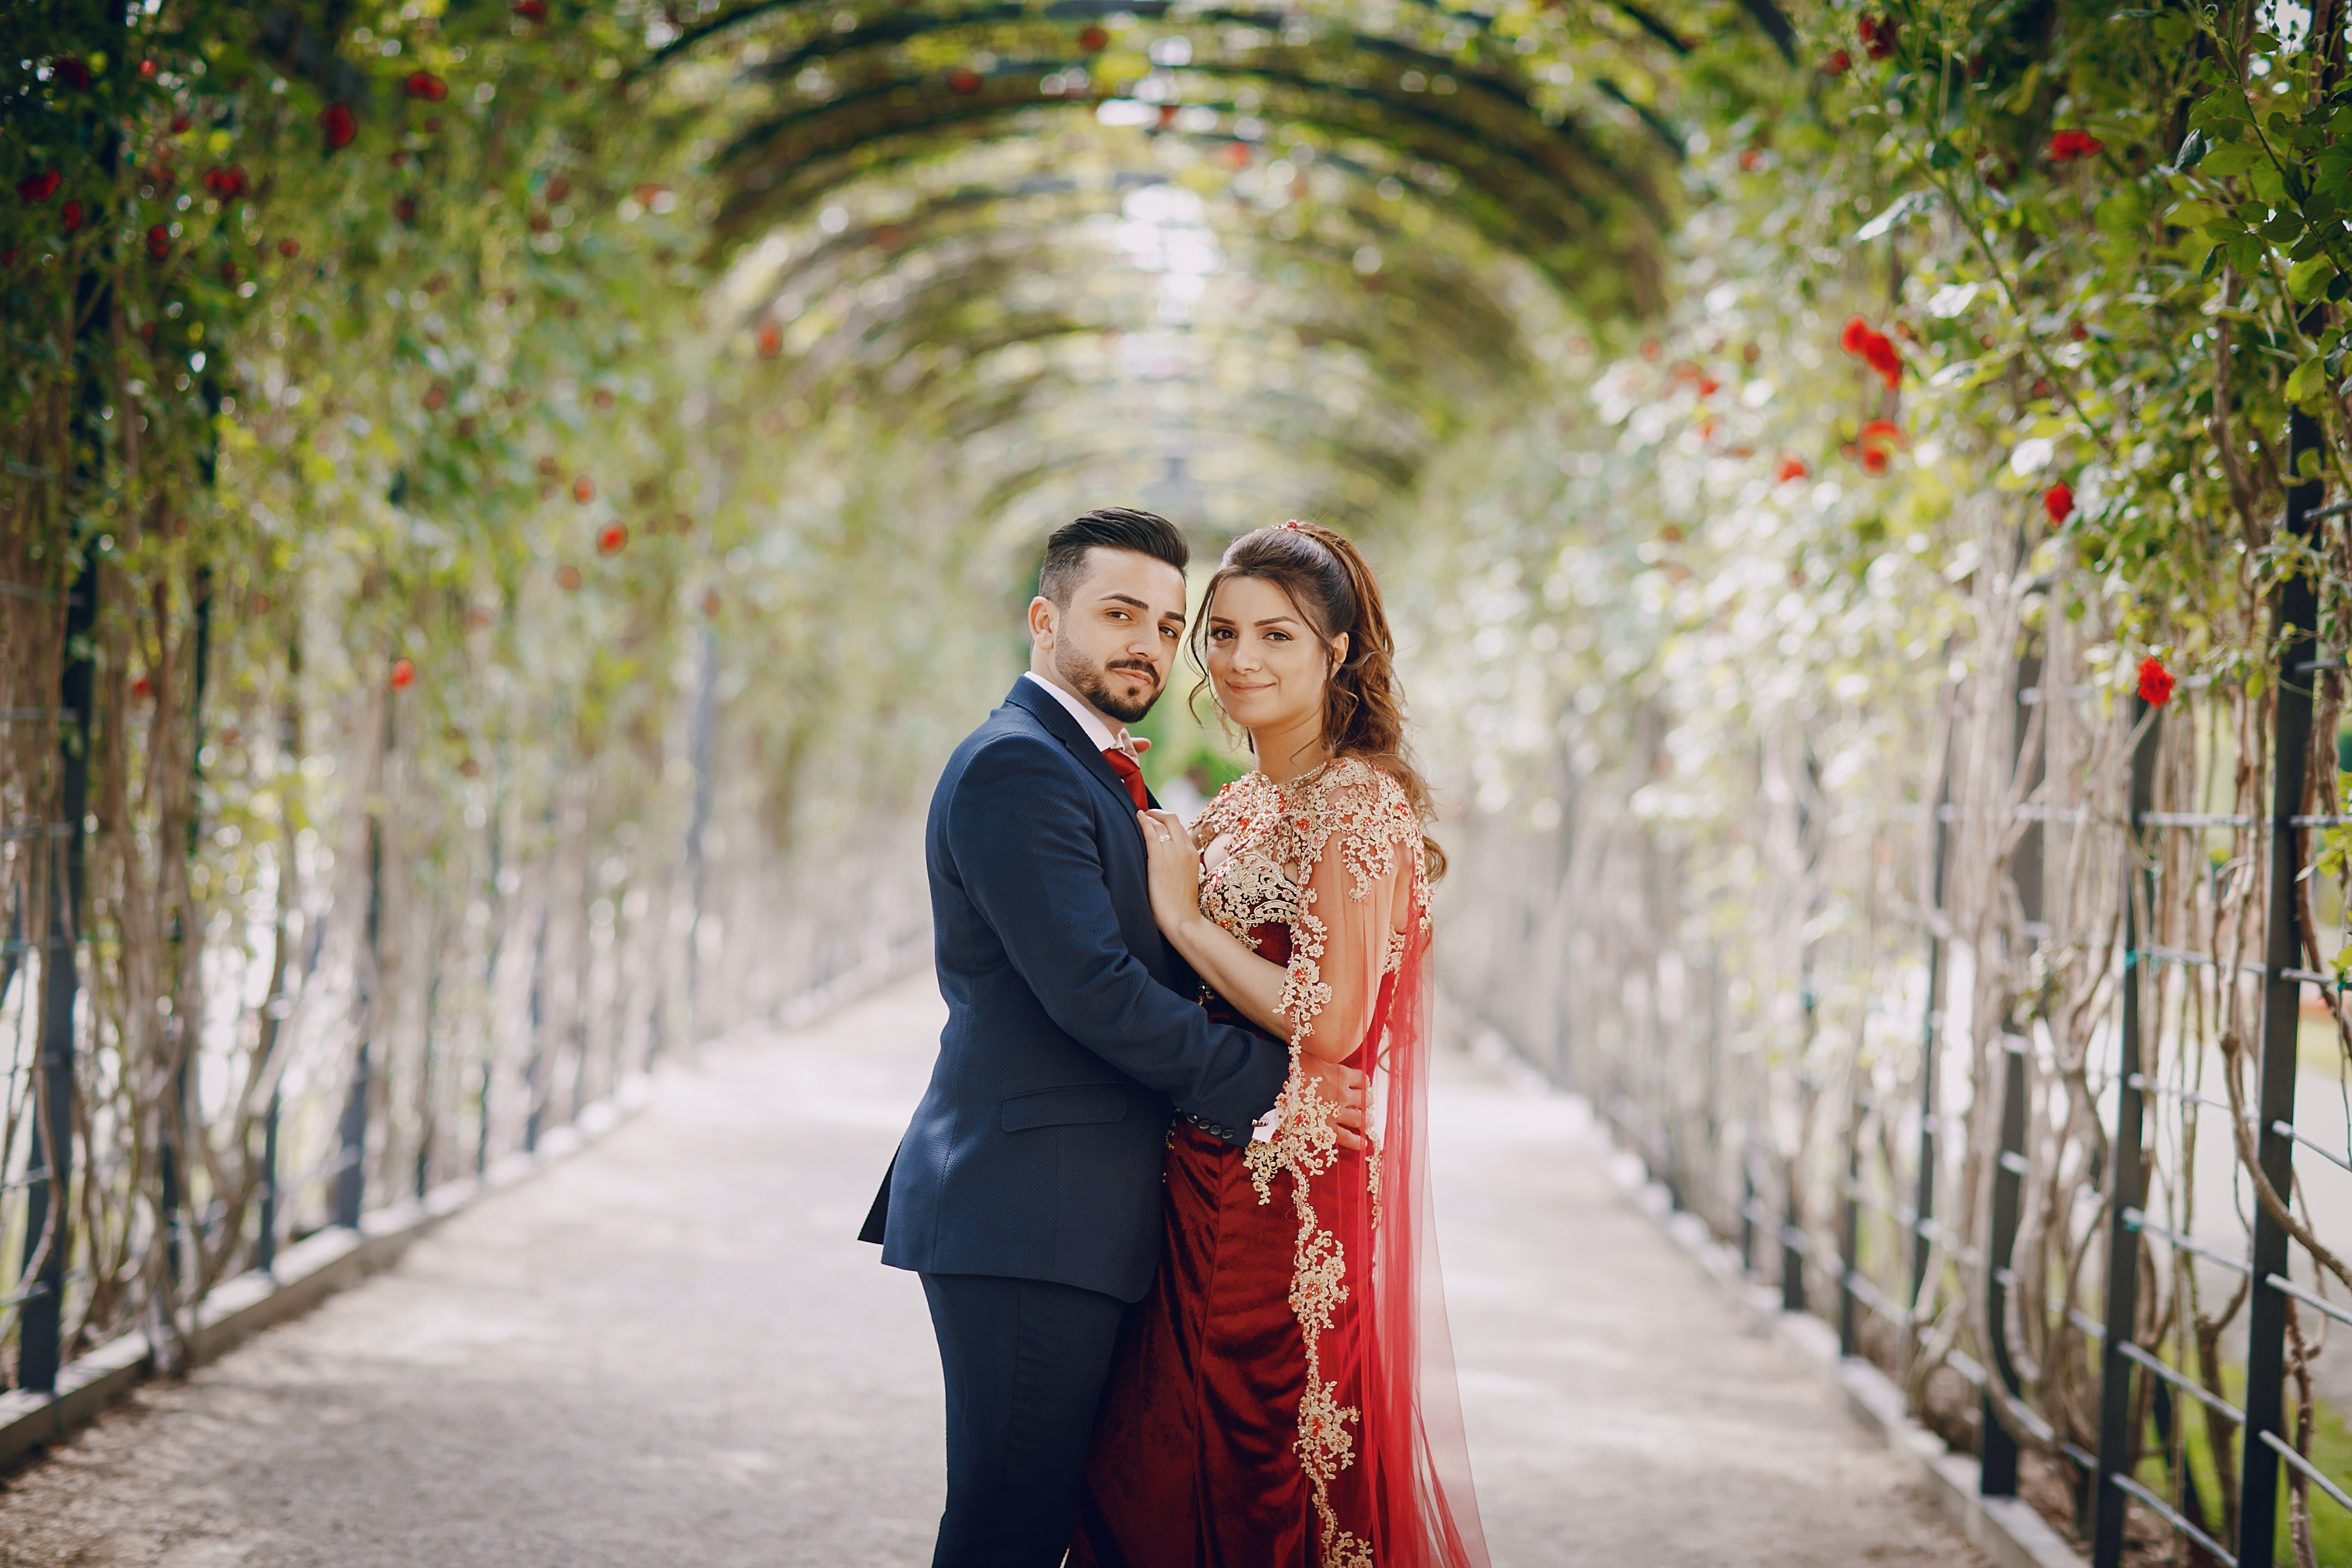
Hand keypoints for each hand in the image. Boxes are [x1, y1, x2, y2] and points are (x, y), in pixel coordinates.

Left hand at [1136, 808, 1201, 938]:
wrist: (1181, 918)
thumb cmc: (1180, 903)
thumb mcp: (1187, 876)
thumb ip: (1181, 862)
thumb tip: (1169, 856)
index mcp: (1193, 853)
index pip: (1180, 827)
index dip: (1166, 819)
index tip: (1156, 818)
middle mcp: (1185, 850)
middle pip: (1172, 820)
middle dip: (1157, 813)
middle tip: (1146, 813)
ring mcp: (1174, 855)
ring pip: (1160, 825)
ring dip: (1149, 817)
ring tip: (1139, 816)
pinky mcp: (1160, 862)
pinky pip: (1151, 835)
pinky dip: (1144, 822)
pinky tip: (1137, 818)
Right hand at [1299, 1056, 1370, 1152]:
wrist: (1275, 1085)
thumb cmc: (1290, 1068)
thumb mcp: (1311, 1057)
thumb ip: (1321, 1061)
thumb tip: (1319, 1057)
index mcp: (1340, 1074)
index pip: (1362, 1079)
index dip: (1364, 1082)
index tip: (1364, 1085)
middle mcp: (1342, 1094)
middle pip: (1364, 1099)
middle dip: (1368, 1101)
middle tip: (1368, 1103)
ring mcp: (1336, 1112)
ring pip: (1359, 1118)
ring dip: (1366, 1120)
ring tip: (1368, 1122)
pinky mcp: (1327, 1128)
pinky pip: (1347, 1137)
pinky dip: (1356, 1141)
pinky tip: (1363, 1143)